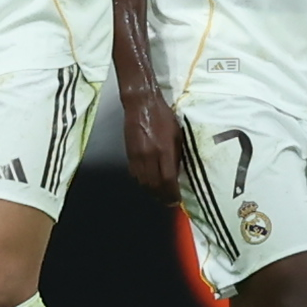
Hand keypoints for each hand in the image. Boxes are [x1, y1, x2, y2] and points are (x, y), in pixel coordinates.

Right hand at [123, 84, 182, 206]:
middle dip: (162, 196)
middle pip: (154, 184)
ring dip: (152, 191)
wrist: (141, 104)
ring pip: (143, 182)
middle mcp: (150, 156)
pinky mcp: (129, 154)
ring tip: (160, 195)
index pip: (168, 179)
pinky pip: (135, 174)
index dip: (172, 192)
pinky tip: (148, 184)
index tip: (176, 200)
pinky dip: (142, 182)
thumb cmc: (164, 116)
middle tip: (169, 201)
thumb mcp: (177, 134)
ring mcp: (137, 156)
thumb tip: (177, 171)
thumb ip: (177, 154)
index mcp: (164, 150)